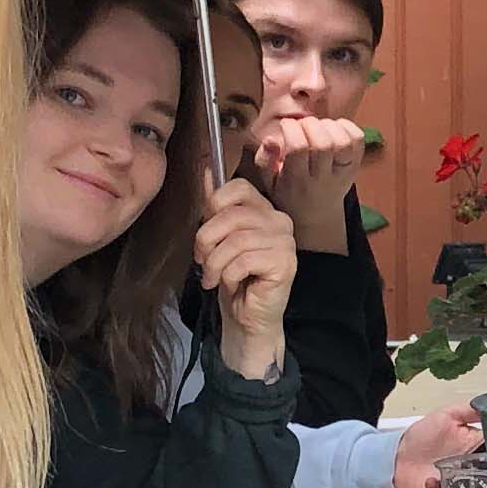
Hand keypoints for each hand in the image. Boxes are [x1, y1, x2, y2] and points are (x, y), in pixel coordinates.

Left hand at [192, 173, 296, 379]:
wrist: (246, 318)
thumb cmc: (233, 278)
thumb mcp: (217, 239)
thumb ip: (214, 207)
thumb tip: (206, 169)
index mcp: (264, 210)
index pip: (238, 187)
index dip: (214, 204)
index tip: (205, 230)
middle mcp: (279, 221)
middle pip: (232, 215)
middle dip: (206, 240)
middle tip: (201, 260)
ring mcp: (285, 242)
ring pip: (235, 240)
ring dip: (214, 263)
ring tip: (212, 277)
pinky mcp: (285, 264)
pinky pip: (244, 260)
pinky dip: (229, 275)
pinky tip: (232, 284)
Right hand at [252, 109, 365, 248]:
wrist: (316, 216)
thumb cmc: (287, 193)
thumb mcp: (268, 182)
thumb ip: (264, 160)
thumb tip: (271, 139)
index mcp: (297, 181)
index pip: (297, 149)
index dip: (291, 129)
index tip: (286, 125)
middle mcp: (322, 178)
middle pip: (323, 144)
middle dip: (310, 125)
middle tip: (301, 125)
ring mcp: (342, 173)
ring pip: (343, 142)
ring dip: (329, 126)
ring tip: (317, 127)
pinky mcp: (355, 167)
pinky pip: (358, 141)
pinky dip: (347, 127)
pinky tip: (333, 128)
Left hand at [391, 401, 481, 487]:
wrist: (397, 458)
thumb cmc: (421, 437)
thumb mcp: (446, 415)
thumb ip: (469, 410)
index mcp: (476, 446)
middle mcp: (473, 466)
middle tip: (482, 464)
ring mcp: (462, 484)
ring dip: (472, 484)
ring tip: (458, 475)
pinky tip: (431, 480)